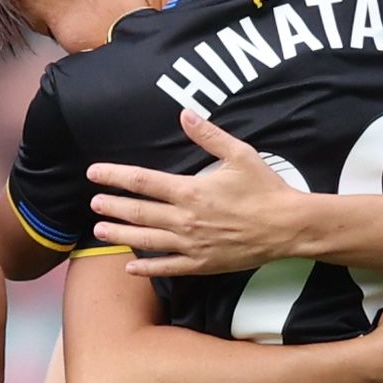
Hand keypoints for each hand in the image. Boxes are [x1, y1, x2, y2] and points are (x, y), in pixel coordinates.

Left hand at [88, 111, 316, 277]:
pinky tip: (130, 268)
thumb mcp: (240, 154)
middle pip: (139, 211)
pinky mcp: (202, 264)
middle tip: (93, 202)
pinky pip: (168, 267)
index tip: (95, 173)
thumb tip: (185, 114)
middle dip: (113, 206)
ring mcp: (192, 244)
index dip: (115, 176)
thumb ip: (209, 135)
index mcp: (191, 191)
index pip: (143, 181)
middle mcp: (186, 219)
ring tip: (100, 230)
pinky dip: (147, 269)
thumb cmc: (265, 189)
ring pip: (147, 240)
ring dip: (121, 234)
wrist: (288, 227)